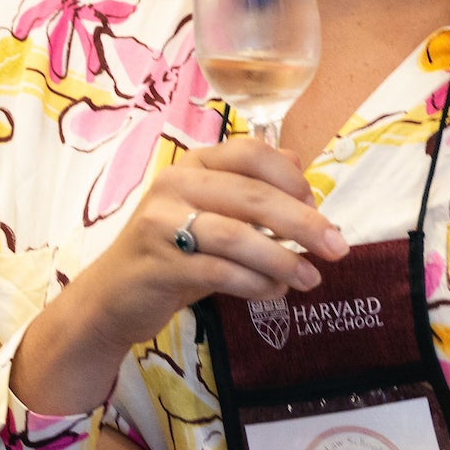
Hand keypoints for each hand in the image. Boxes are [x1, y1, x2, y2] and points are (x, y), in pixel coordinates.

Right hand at [10, 139, 348, 416]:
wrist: (112, 296)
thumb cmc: (170, 252)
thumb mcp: (209, 212)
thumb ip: (248, 187)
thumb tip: (297, 161)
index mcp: (191, 164)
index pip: (252, 153)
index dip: (292, 178)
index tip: (317, 206)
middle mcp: (173, 184)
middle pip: (252, 195)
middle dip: (303, 223)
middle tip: (337, 248)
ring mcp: (161, 224)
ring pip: (238, 236)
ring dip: (283, 259)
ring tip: (309, 278)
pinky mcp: (158, 264)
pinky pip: (220, 273)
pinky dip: (256, 284)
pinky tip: (273, 293)